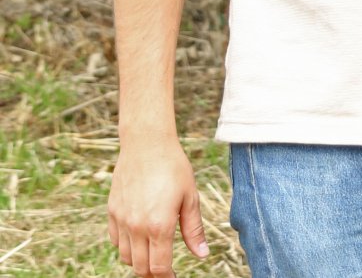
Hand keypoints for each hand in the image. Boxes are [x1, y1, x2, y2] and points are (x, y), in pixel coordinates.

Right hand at [107, 138, 208, 276]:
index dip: (168, 277)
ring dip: (139, 261)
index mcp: (159, 226)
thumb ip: (194, 229)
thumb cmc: (174, 168)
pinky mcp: (112, 212)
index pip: (159, 267)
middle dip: (153, 273)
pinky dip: (126, 246)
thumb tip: (202, 254)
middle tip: (166, 270)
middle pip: (140, 267)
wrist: (146, 144)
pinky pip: (115, 241)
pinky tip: (139, 239)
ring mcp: (121, 220)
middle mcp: (136, 227)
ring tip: (154, 255)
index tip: (174, 277)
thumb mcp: (190, 197)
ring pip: (125, 257)